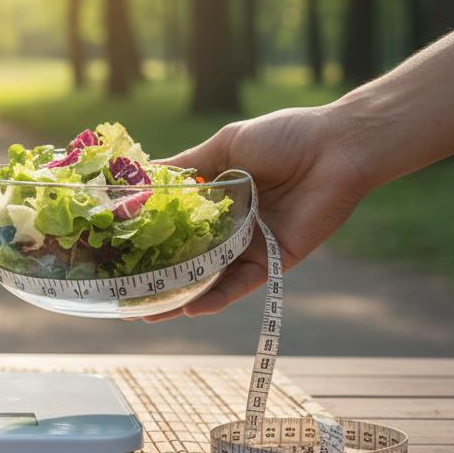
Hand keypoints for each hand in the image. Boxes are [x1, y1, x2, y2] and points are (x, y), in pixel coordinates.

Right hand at [137, 105, 375, 321]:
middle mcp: (232, 226)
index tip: (116, 252)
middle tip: (124, 298)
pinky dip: (217, 297)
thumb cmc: (284, 137)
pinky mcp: (276, 260)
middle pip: (188, 259)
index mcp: (219, 198)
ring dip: (180, 299)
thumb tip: (142, 173)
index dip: (148, 239)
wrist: (337, 146)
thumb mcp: (225, 145)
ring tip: (147, 315)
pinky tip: (191, 307)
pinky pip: (242, 283)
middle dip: (158, 279)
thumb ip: (188, 165)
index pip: (177, 226)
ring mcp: (252, 246)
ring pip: (210, 279)